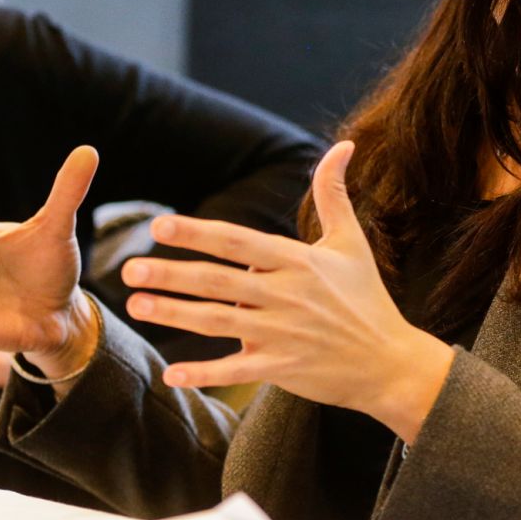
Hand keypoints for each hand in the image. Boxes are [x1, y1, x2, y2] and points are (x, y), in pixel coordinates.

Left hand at [121, 141, 453, 443]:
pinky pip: (236, 371)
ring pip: (218, 322)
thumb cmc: (367, 299)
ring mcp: (283, 334)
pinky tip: (170, 374)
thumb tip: (343, 145)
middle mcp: (287, 295)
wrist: (391, 364)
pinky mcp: (282, 368)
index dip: (198, 233)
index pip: (239, 242)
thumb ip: (333, 194)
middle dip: (172, 273)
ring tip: (135, 304)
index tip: (160, 225)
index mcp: (298, 261)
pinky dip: (203, 374)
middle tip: (129, 266)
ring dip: (175, 314)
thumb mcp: (351, 243)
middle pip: (219, 281)